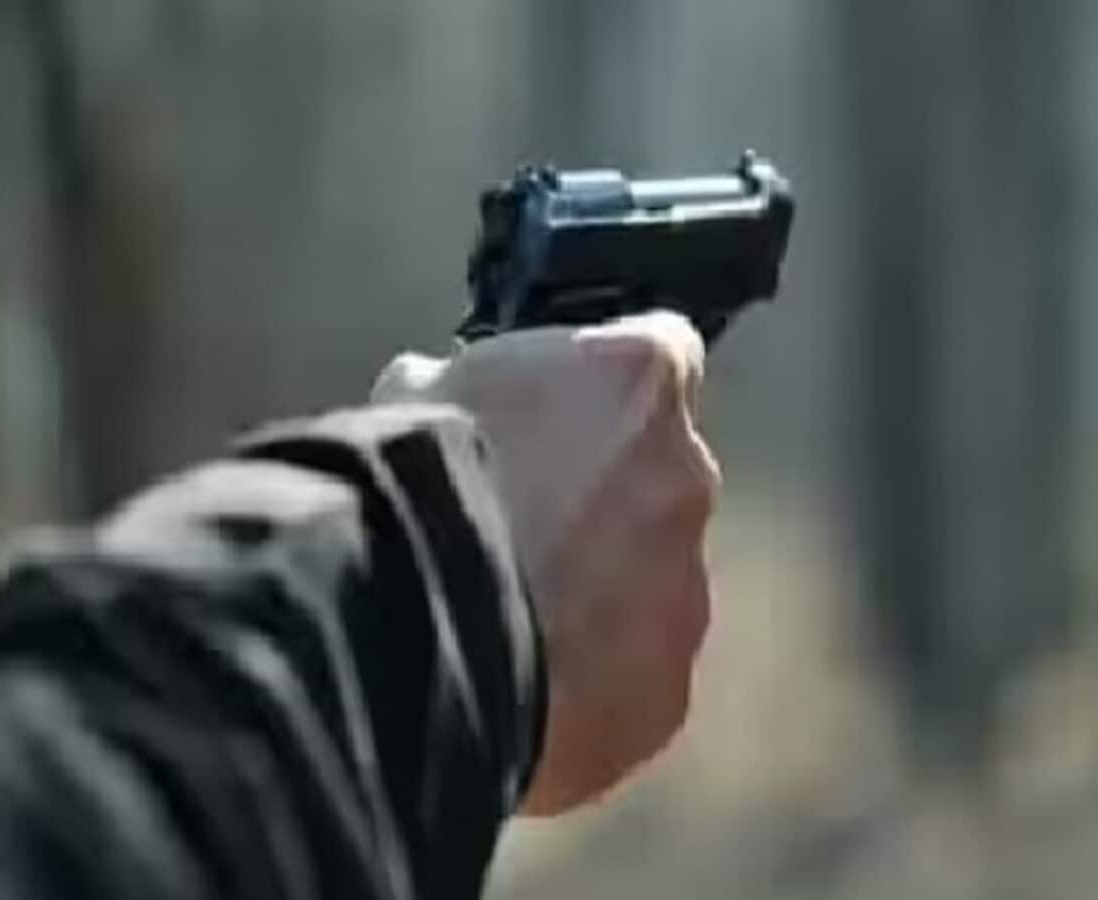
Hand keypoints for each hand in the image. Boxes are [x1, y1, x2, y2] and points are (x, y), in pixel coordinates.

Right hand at [372, 312, 719, 815]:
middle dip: (608, 499)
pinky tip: (523, 688)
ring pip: (654, 585)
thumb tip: (445, 390)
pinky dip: (592, 677)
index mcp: (637, 383)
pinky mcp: (665, 692)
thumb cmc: (414, 487)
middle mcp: (687, 479)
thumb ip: (465, 385)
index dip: (608, 387)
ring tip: (515, 620)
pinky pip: (635, 675)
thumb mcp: (420, 397)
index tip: (567, 413)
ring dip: (602, 593)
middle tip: (528, 530)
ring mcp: (686, 592)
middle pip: (662, 479)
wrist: (410, 632)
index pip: (660, 354)